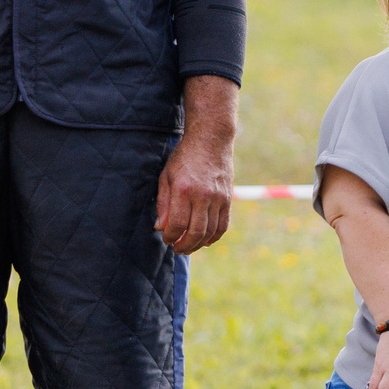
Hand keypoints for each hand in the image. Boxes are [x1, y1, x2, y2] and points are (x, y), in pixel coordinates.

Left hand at [156, 76, 236, 254]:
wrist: (211, 140)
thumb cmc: (184, 157)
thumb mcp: (166, 176)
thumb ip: (163, 203)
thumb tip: (161, 228)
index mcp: (183, 190)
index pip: (177, 224)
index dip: (170, 237)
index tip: (166, 239)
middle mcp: (203, 195)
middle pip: (195, 232)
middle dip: (184, 245)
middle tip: (177, 249)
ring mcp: (218, 198)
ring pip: (210, 231)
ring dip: (198, 244)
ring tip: (189, 247)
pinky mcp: (228, 198)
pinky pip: (223, 225)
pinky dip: (214, 237)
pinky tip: (206, 241)